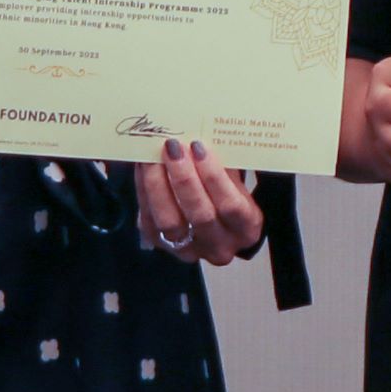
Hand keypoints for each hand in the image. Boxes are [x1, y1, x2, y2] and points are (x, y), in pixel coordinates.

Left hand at [134, 141, 265, 265]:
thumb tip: (200, 140)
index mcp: (246, 228)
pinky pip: (149, 218)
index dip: (214, 177)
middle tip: (173, 147)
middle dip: (184, 178)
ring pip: (170, 221)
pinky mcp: (160, 244)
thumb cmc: (226, 192)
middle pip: (200, 215)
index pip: (231, 206)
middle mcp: (220, 246)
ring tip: (154, 156)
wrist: (211, 222)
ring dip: (159, 184)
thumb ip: (224, 166)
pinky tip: (144, 166)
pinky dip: (144, 189)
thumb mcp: (235, 182)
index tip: (199, 147)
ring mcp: (189, 250)